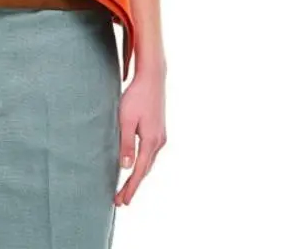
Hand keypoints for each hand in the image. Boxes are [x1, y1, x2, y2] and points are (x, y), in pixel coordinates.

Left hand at [115, 65, 166, 205]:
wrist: (152, 78)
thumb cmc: (136, 97)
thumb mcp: (126, 120)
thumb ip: (126, 144)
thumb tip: (125, 167)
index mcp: (151, 141)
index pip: (139, 172)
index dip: (130, 188)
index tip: (122, 202)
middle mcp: (159, 142)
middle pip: (145, 170)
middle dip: (133, 186)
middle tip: (121, 200)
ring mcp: (161, 136)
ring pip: (149, 163)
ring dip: (138, 176)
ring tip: (126, 187)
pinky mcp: (159, 130)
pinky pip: (150, 154)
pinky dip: (143, 164)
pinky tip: (136, 165)